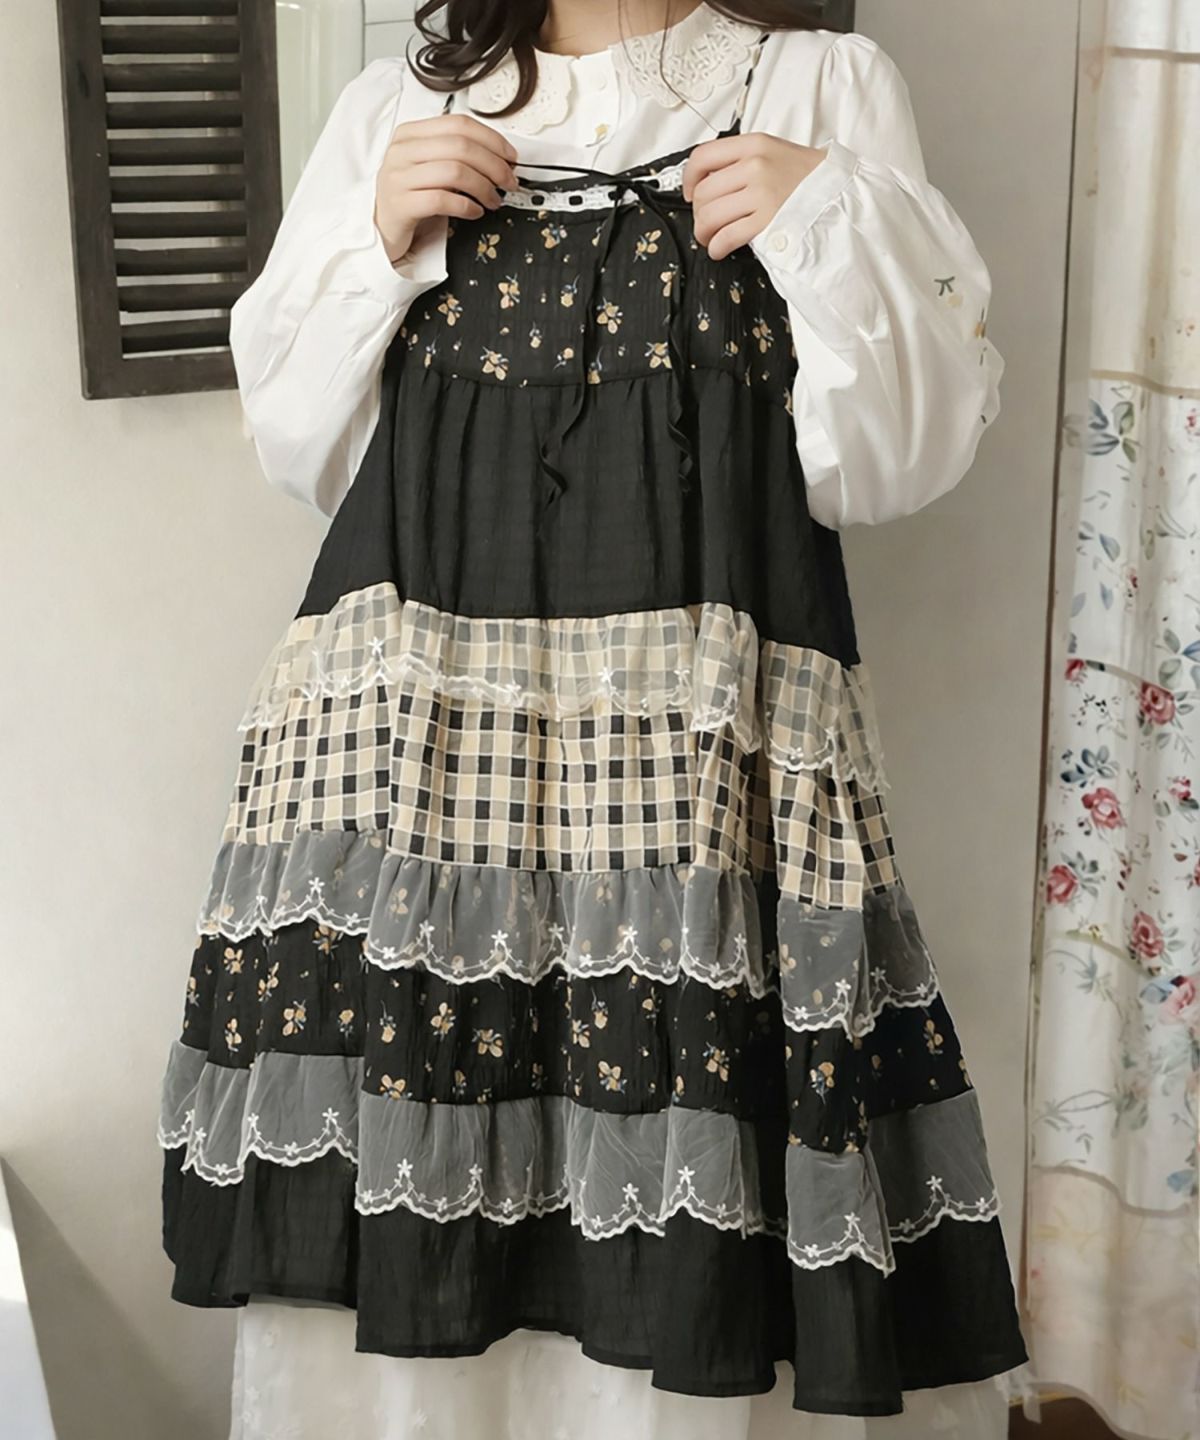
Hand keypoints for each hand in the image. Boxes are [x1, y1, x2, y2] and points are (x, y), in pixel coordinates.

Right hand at [374, 114, 518, 264]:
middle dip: (494, 165)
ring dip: (484, 187)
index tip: (510, 157)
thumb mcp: (429, 166)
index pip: (459, 124)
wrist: (381, 227)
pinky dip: (467, 207)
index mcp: (411, 133)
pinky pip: (442, 201)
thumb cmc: (411, 195)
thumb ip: (455, 155)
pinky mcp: (401, 204)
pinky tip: (475, 212)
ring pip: (455, 172)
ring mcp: (399, 177)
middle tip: (509, 182)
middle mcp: (402, 151)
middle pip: (461, 147)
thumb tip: (500, 158)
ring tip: (493, 200)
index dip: (492, 140)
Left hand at [682, 132, 824, 260]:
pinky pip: (727, 237)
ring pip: (710, 216)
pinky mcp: (768, 221)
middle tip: (704, 222)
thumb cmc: (804, 175)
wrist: (837, 191)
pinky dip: (716, 247)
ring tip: (709, 237)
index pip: (703, 157)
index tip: (689, 192)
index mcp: (753, 145)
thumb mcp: (772, 151)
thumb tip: (705, 182)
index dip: (688, 178)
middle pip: (703, 192)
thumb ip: (740, 161)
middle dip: (698, 213)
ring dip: (703, 232)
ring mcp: (762, 194)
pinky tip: (719, 249)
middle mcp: (755, 166)